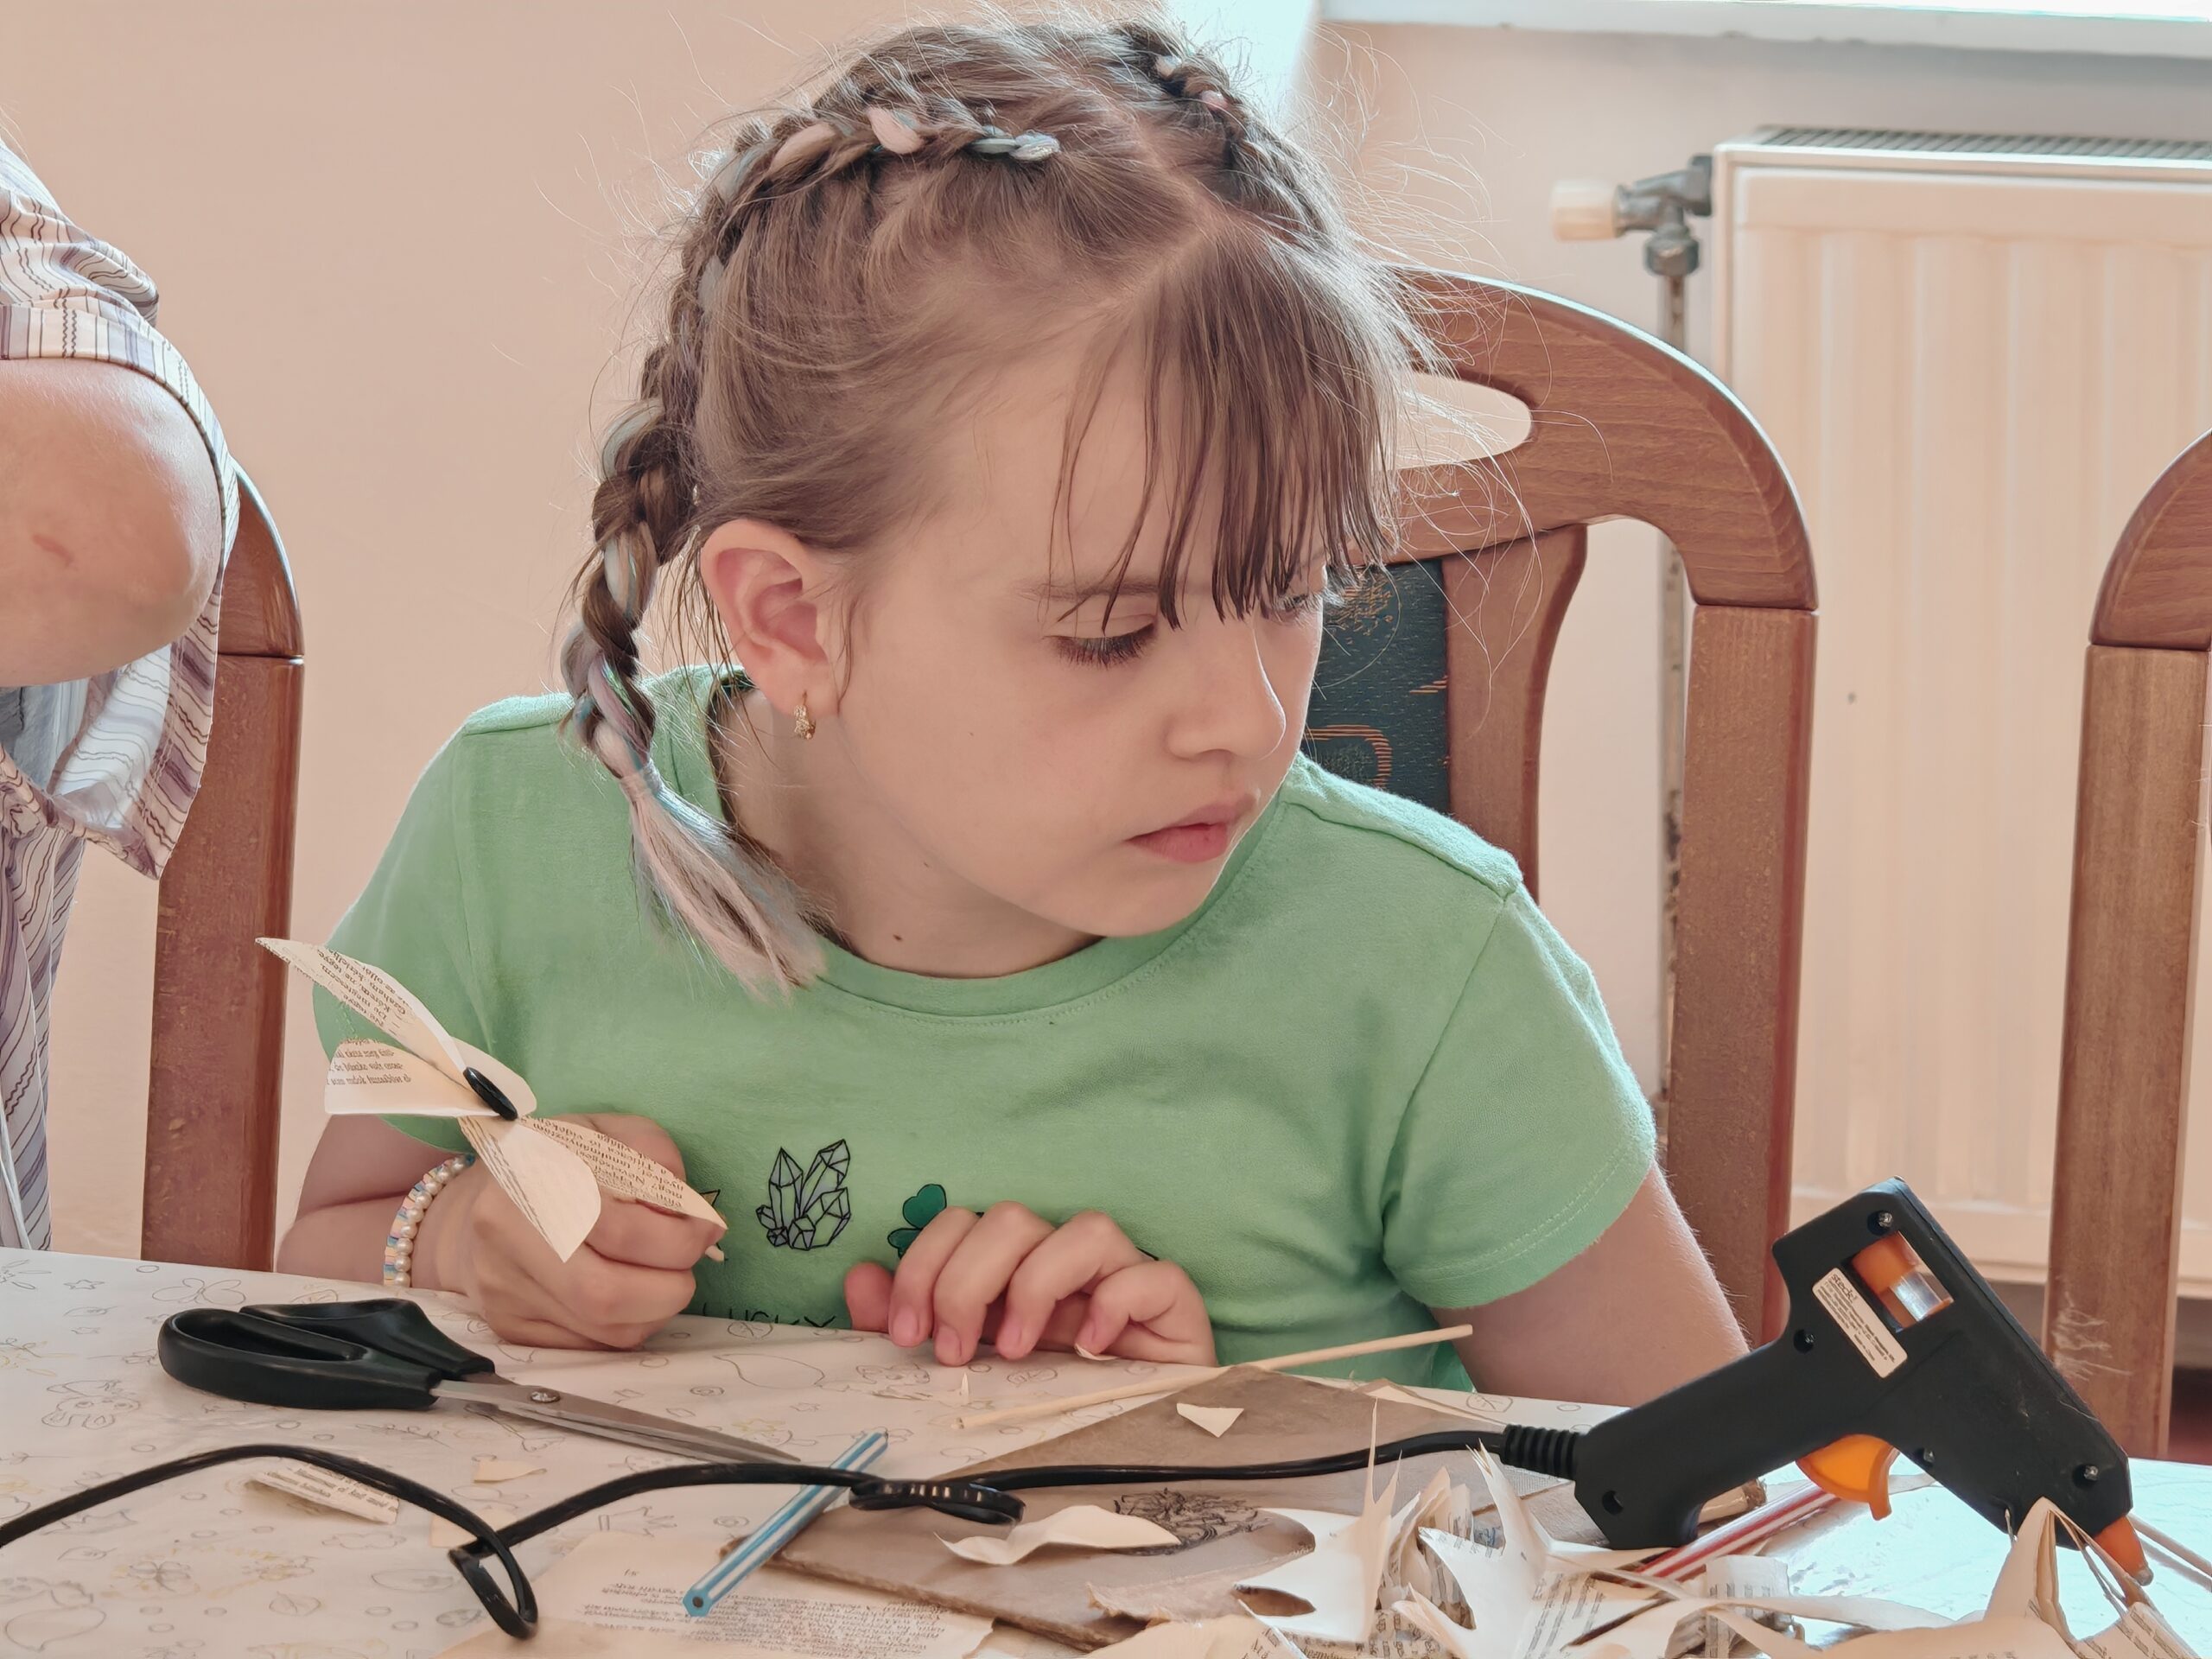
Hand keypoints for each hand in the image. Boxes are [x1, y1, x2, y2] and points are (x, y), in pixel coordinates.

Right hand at [419, 1113, 723, 1349]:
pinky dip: (629, 1324)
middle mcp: (507, 1243)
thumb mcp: (603, 1132)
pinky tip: (631, 1295)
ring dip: (656, 1309)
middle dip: (670, 1286)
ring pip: (605, 1331)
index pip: (620, 1231)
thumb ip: (651, 1153)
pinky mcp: (512, 1330)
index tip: (705, 1227)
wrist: (477, 1209)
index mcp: (530, 1181)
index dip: (679, 1237)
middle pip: (606, 1296)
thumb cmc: (555, 1164)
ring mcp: (504, 1295)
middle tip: (687, 1262)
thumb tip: (686, 1209)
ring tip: (663, 1276)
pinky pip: (592, 1345)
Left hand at [842, 1202, 1215, 1366]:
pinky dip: (1116, 1302)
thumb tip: (859, 1278)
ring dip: (1035, 1284)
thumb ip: (914, 1322)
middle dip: (966, 1281)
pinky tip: (1090, 1349)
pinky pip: (1152, 1276)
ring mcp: (1124, 1276)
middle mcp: (1065, 1261)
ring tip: (1017, 1351)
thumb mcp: (972, 1364)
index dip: (925, 1266)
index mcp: (1014, 1267)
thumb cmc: (1052, 1401)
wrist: (1139, 1443)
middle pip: (1011, 1219)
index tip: (909, 1334)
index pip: (962, 1223)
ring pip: (1085, 1229)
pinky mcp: (1173, 1304)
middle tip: (951, 1351)